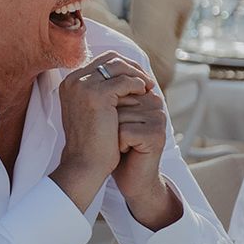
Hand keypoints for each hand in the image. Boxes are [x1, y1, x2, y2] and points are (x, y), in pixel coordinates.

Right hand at [50, 52, 150, 211]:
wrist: (84, 164)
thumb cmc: (91, 142)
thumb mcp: (89, 111)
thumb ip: (98, 92)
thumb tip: (121, 78)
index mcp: (70, 82)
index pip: (100, 61)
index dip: (122, 66)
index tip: (137, 77)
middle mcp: (73, 80)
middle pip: (109, 58)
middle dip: (131, 66)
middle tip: (146, 79)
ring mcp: (83, 86)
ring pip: (118, 66)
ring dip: (136, 74)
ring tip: (148, 86)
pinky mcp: (97, 95)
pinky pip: (124, 81)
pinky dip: (137, 84)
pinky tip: (144, 92)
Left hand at [112, 83, 183, 230]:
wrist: (128, 176)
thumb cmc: (114, 144)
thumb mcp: (109, 112)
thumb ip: (106, 90)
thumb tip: (85, 67)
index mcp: (144, 93)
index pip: (117, 82)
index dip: (104, 103)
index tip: (104, 119)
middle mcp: (154, 101)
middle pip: (116, 97)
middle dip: (106, 116)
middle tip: (111, 132)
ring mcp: (158, 118)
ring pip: (119, 113)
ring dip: (110, 130)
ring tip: (117, 141)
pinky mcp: (156, 135)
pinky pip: (125, 131)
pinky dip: (117, 143)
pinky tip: (122, 150)